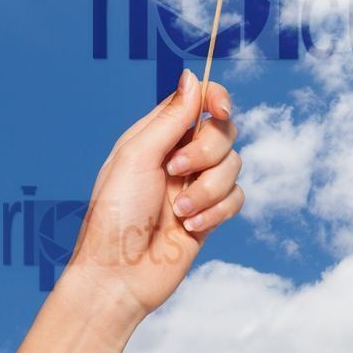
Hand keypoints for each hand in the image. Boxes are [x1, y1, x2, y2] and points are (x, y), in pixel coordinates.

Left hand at [64, 69, 244, 320]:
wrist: (119, 276)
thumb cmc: (115, 215)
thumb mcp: (137, 157)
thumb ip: (171, 117)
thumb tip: (191, 77)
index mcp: (158, 136)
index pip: (198, 101)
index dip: (215, 99)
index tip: (219, 110)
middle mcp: (180, 156)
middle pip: (223, 131)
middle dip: (207, 151)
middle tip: (177, 170)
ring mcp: (197, 185)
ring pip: (234, 166)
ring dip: (207, 189)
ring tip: (179, 212)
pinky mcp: (211, 212)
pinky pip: (236, 198)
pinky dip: (216, 212)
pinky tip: (190, 227)